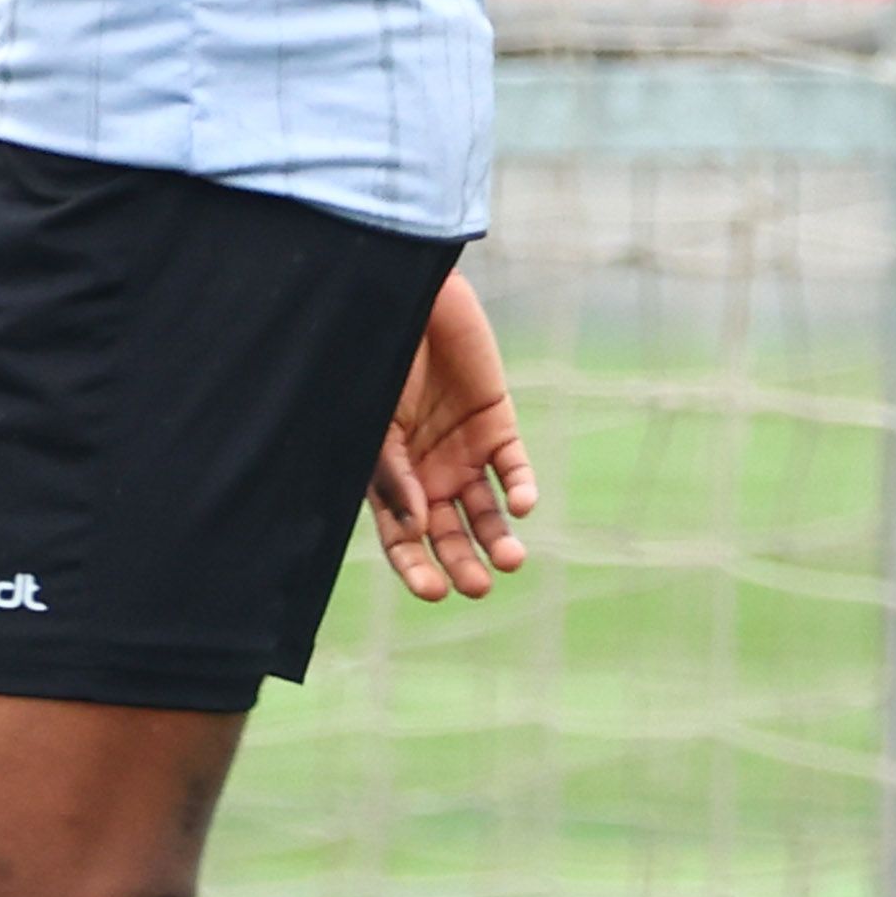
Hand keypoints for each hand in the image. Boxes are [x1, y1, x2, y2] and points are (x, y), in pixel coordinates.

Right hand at [369, 269, 538, 600]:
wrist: (407, 303)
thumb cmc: (378, 362)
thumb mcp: (374, 425)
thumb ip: (393, 475)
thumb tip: (417, 528)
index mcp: (391, 479)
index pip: (402, 537)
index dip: (416, 568)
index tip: (434, 593)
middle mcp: (428, 473)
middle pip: (449, 532)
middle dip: (463, 563)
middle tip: (479, 586)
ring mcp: (463, 451)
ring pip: (487, 511)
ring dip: (499, 538)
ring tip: (511, 559)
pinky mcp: (497, 424)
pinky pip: (513, 467)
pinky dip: (520, 488)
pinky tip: (521, 506)